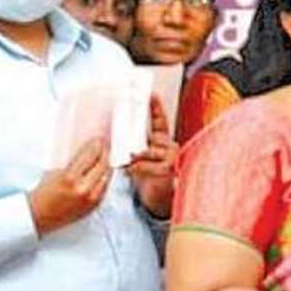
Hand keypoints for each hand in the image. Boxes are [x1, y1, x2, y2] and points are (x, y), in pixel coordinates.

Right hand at [30, 137, 113, 235]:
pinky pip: (105, 187)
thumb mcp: (53, 171)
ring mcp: (91, 199)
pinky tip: (101, 171)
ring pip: (108, 175)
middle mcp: (84, 189)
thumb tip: (89, 147)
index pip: (91, 155)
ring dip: (106, 165)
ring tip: (103, 157)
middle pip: (104, 164)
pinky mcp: (95, 206)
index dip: (97, 144)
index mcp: (70, 178)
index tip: (99, 139)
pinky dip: (104, 177)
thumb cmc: (42, 193)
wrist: (38, 216)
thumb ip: (73, 161)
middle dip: (105, 152)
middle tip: (104, 145)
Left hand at [126, 95, 176, 217]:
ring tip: (128, 161)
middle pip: (154, 136)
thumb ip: (134, 146)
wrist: (158, 196)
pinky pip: (149, 164)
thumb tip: (117, 137)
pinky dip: (138, 167)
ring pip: (149, 150)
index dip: (156, 107)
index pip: (160, 121)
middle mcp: (171, 146)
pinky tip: (131, 170)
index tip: (150, 94)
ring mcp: (172, 157)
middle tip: (127, 141)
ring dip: (136, 156)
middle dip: (140, 139)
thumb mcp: (141, 158)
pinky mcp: (169, 169)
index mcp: (163, 140)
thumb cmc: (148, 176)